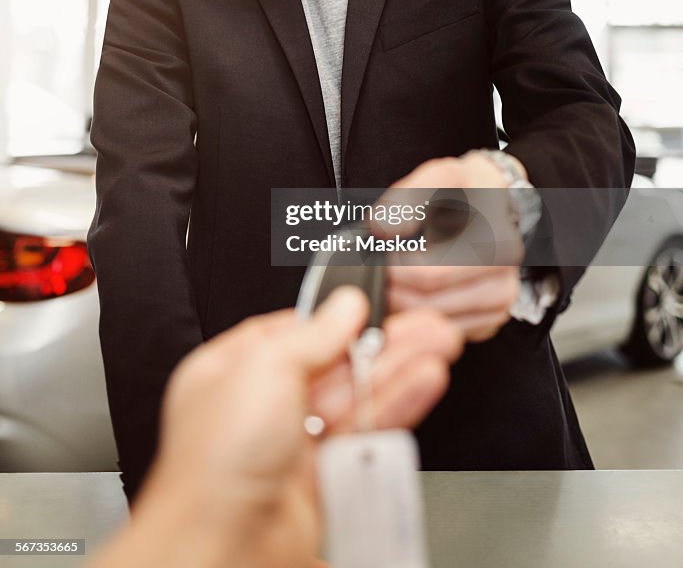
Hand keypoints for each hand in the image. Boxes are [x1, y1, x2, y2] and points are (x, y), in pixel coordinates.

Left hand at [101, 287, 462, 567]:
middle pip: (333, 365)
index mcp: (230, 372)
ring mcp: (291, 447)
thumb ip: (314, 334)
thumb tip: (343, 306)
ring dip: (398, 370)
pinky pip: (364, 435)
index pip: (291, 333)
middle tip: (426, 328)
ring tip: (439, 347)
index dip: (333, 320)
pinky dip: (395, 407)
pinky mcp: (321, 481)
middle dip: (382, 344)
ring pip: (354, 399)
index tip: (370, 308)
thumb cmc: (219, 461)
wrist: (225, 547)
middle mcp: (259, 408)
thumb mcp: (267, 367)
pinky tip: (422, 383)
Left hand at [378, 154, 523, 342]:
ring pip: (434, 320)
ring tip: (382, 283)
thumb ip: (408, 196)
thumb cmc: (465, 190)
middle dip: (391, 289)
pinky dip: (420, 319)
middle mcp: (505, 278)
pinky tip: (406, 295)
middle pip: (429, 300)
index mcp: (496, 242)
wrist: (497, 203)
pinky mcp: (489, 322)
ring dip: (401, 306)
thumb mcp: (438, 177)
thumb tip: (382, 229)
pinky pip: (445, 331)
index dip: (392, 267)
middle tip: (368, 274)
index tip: (371, 256)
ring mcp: (499, 304)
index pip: (430, 273)